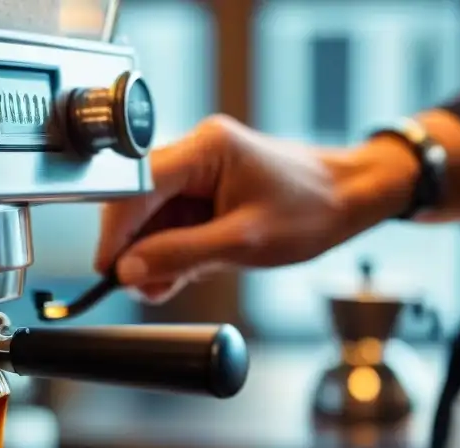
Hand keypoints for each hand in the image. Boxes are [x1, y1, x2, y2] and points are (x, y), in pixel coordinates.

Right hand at [94, 114, 425, 302]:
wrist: (351, 199)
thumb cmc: (312, 209)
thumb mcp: (243, 242)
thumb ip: (181, 256)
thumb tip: (130, 271)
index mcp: (205, 148)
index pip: (137, 187)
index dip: (116, 231)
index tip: (109, 270)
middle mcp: (196, 153)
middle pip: (138, 204)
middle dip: (136, 249)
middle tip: (143, 287)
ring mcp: (199, 173)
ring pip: (152, 219)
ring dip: (154, 256)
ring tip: (168, 286)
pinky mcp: (205, 193)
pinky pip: (171, 224)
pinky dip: (171, 253)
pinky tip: (180, 275)